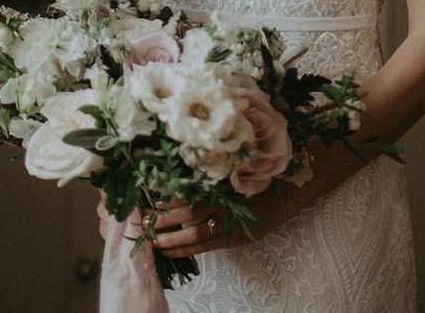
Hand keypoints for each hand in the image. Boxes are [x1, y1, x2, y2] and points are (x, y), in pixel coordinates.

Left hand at [145, 187, 291, 258]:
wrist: (278, 200)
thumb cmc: (252, 182)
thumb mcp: (234, 173)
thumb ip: (212, 176)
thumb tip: (181, 176)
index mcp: (224, 187)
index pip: (195, 193)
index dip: (175, 198)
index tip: (156, 200)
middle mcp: (225, 206)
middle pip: (192, 213)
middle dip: (167, 218)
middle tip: (145, 221)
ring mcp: (229, 225)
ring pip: (196, 233)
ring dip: (172, 237)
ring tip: (153, 239)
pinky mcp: (230, 240)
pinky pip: (205, 247)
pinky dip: (186, 250)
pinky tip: (170, 251)